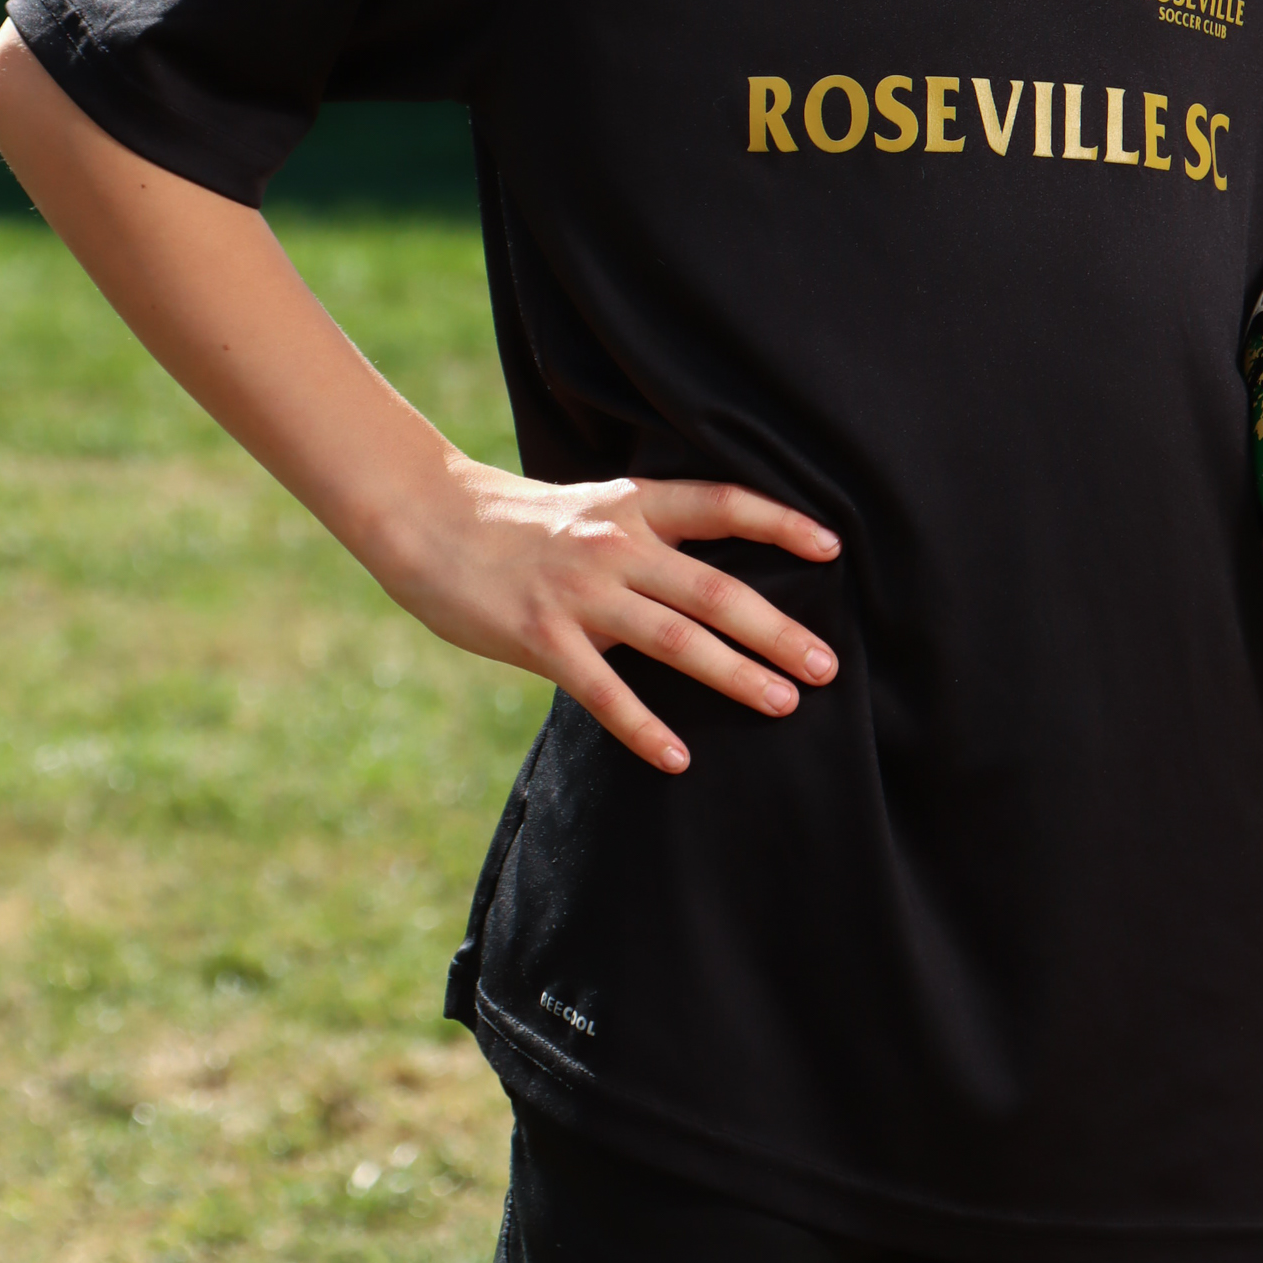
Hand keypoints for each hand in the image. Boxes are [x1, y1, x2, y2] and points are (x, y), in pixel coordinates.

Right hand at [387, 465, 840, 775]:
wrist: (430, 521)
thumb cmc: (519, 525)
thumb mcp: (592, 510)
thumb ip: (646, 539)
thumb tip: (708, 583)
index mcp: (633, 506)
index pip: (723, 504)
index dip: (780, 522)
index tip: (831, 547)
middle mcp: (617, 544)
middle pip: (715, 589)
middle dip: (776, 630)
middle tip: (826, 667)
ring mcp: (580, 591)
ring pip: (675, 638)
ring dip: (735, 674)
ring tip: (782, 704)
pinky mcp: (541, 635)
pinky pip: (603, 691)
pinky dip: (644, 727)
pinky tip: (678, 758)